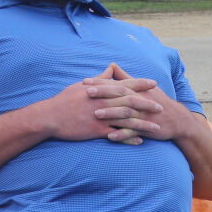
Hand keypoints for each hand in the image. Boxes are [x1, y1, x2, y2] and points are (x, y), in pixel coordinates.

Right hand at [39, 63, 160, 142]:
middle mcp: (104, 102)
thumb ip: (100, 78)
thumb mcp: (82, 85)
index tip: (154, 83)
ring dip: (143, 124)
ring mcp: (101, 116)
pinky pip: (117, 134)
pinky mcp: (96, 130)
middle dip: (147, 104)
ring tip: (156, 128)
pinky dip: (129, 138)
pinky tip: (140, 141)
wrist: (50, 116)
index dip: (141, 84)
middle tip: (161, 107)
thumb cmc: (65, 100)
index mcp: (101, 90)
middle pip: (131, 102)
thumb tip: (110, 69)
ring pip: (127, 120)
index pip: (125, 84)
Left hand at [84, 63, 191, 142]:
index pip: (116, 84)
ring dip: (111, 114)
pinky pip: (133, 132)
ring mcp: (143, 115)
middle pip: (120, 95)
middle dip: (103, 94)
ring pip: (126, 113)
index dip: (101, 82)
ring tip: (95, 114)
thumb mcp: (143, 88)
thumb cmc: (157, 102)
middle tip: (86, 93)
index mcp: (137, 90)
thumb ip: (126, 78)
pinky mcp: (147, 129)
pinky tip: (110, 137)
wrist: (177, 120)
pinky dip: (122, 135)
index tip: (85, 81)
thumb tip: (111, 65)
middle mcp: (140, 101)